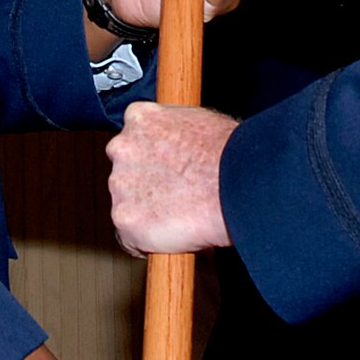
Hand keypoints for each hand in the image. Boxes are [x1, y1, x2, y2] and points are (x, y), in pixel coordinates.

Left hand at [107, 102, 235, 254]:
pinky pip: (129, 237)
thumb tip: (177, 142)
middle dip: (144, 184)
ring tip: (180, 214)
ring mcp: (120, 185)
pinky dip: (147, 240)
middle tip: (175, 193)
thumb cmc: (230, 154)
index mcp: (140, 118)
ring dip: (146, 211)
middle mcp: (122, 148)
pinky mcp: (125, 219)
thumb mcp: (199, 121)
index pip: (132, 138)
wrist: (238, 185)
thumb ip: (173, 131)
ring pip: (126, 204)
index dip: (150, 156)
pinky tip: (173, 233)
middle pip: (125, 171)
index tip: (165, 168)